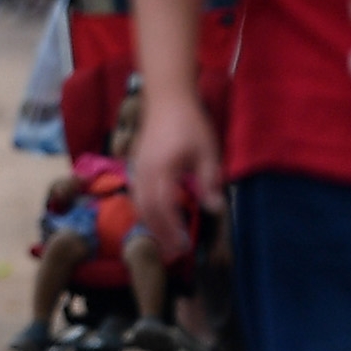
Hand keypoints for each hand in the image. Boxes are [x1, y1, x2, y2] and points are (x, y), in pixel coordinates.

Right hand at [129, 91, 223, 260]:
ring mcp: (136, 169)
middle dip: (160, 234)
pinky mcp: (136, 165)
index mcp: (162, 171)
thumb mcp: (208, 151)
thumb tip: (215, 208)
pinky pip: (136, 195)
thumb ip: (209, 181)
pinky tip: (154, 218)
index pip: (164, 208)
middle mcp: (144, 173)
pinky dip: (144, 211)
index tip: (184, 245)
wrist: (166, 97)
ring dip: (150, 225)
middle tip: (173, 253)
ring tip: (163, 240)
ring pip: (138, 204)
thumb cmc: (190, 123)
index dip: (172, 229)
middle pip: (147, 211)